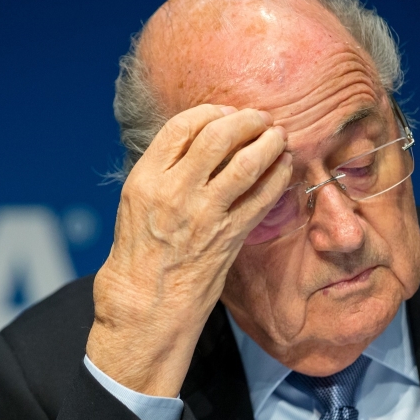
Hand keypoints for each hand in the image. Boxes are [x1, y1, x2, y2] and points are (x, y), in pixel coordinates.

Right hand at [87, 104, 292, 396]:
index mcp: (145, 180)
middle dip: (246, 121)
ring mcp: (204, 215)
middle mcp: (173, 192)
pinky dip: (278, 176)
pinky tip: (283, 167)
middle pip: (218, 136)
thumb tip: (201, 144)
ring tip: (278, 136)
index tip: (227, 113)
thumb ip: (165, 172)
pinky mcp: (229, 237)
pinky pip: (262, 197)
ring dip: (268, 143)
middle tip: (260, 119)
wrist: (144, 307)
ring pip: (246, 162)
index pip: (183, 126)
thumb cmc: (139, 255)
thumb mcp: (136, 203)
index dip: (211, 112)